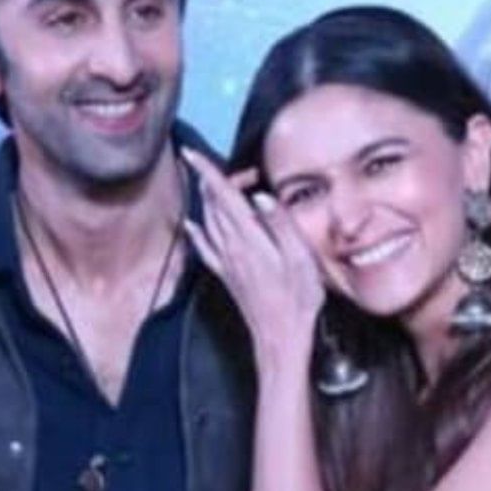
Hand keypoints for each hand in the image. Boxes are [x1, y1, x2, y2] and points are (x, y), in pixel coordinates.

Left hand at [180, 148, 324, 361]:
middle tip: (229, 167)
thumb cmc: (297, 301)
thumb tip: (261, 196)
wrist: (281, 339)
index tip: (191, 152)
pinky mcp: (227, 277)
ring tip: (212, 184)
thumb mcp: (300, 258)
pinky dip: (197, 232)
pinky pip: (205, 248)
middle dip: (214, 180)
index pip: (222, 196)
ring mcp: (227, 263)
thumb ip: (281, 224)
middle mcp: (232, 248)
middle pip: (214, 204)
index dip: (207, 171)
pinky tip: (191, 226)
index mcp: (249, 239)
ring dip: (208, 200)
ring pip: (208, 221)